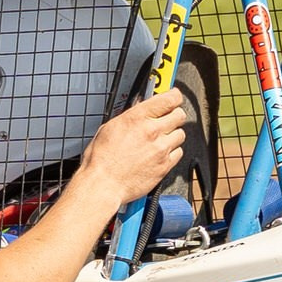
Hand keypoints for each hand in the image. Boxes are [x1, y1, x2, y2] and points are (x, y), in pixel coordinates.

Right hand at [79, 91, 188, 208]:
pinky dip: (172, 152)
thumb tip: (140, 112)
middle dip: (174, 115)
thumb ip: (130, 117)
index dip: (173, 97)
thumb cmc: (100, 160)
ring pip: (181, 134)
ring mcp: (161, 149)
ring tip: (160, 140)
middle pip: (180, 115)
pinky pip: (178, 153)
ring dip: (172, 135)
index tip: (172, 99)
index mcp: (137, 118)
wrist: (103, 184)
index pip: (170, 98)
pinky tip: (160, 154)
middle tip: (166, 119)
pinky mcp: (165, 166)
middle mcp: (152, 131)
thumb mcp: (109, 128)